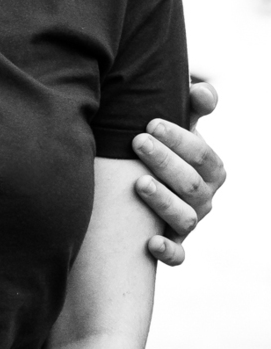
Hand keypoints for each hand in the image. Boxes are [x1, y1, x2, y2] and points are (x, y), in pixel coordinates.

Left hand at [133, 80, 225, 265]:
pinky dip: (168, 252)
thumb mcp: (179, 126)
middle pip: (191, 184)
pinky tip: (151, 242)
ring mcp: (189, 223)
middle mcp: (204, 198)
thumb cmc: (162, 150)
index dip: (180, 139)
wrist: (140, 188)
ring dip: (163, 201)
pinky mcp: (173, 246)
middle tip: (137, 141)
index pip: (202, 154)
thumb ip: (193, 107)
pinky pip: (177, 256)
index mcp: (211, 169)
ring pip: (185, 218)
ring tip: (139, 183)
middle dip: (165, 162)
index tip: (151, 123)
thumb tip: (202, 91)